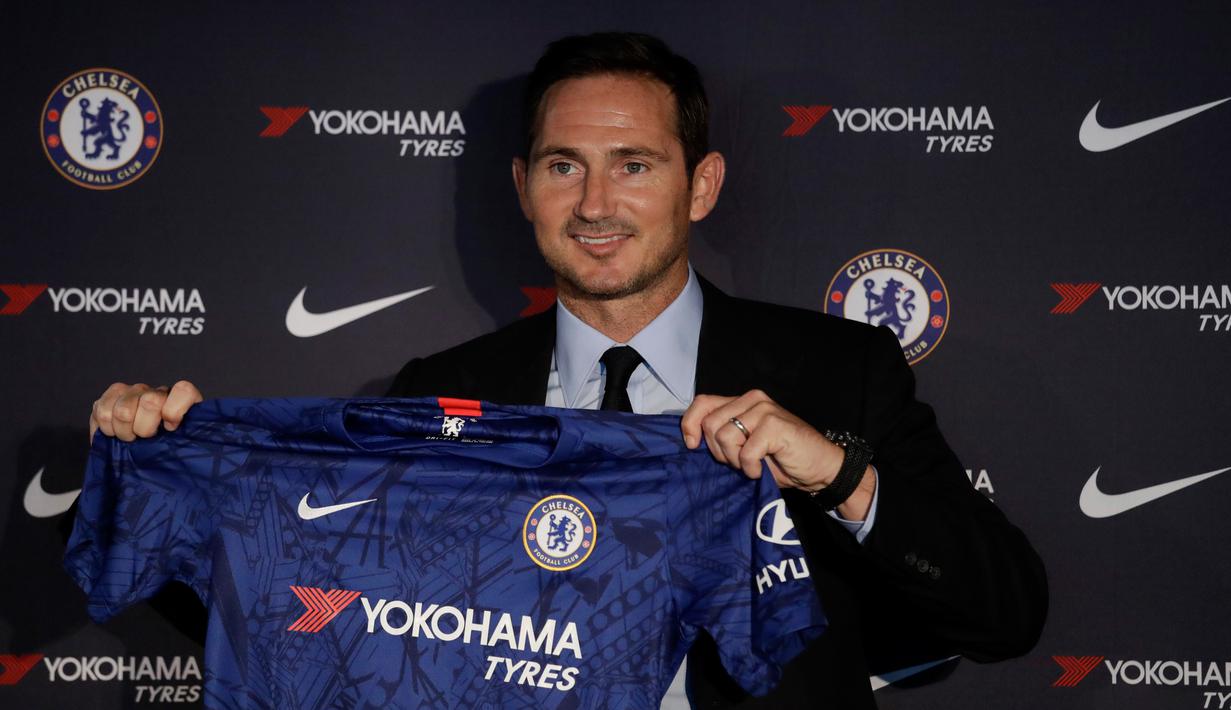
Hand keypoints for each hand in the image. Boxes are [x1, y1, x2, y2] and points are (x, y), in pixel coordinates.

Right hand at [89, 380, 202, 442]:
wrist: (139, 457)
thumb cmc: (166, 453)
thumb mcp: (184, 449)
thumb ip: (191, 443)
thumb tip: (200, 448)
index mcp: (182, 401)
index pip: (183, 391)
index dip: (174, 410)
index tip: (170, 428)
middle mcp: (157, 392)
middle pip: (150, 401)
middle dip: (144, 429)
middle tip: (144, 439)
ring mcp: (133, 391)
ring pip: (123, 409)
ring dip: (123, 431)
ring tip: (129, 438)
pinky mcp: (110, 396)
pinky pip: (102, 410)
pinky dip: (106, 428)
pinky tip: (114, 432)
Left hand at [680, 390, 874, 519]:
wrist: (819, 468)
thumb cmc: (781, 460)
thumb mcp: (744, 445)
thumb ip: (723, 435)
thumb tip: (691, 440)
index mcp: (742, 401)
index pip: (702, 402)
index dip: (690, 424)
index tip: (692, 445)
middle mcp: (752, 399)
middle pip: (710, 424)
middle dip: (719, 451)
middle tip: (740, 461)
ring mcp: (764, 409)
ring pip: (724, 437)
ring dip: (736, 460)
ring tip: (753, 463)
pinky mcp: (774, 425)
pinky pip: (745, 452)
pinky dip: (750, 468)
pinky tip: (762, 469)